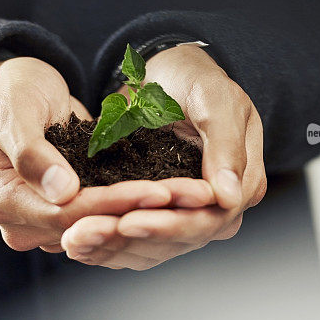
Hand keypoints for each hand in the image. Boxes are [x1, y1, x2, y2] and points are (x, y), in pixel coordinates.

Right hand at [0, 57, 214, 252]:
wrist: (11, 91)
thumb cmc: (7, 93)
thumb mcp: (11, 110)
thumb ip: (30, 151)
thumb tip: (63, 191)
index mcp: (2, 199)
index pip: (67, 213)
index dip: (115, 203)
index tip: (160, 190)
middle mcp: (26, 221)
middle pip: (94, 226)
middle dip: (147, 213)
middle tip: (197, 197)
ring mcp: (50, 218)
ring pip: (109, 225)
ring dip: (156, 214)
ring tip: (200, 198)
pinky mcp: (75, 208)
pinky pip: (113, 215)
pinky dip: (147, 207)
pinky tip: (184, 196)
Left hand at [61, 45, 266, 268]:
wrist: (166, 72)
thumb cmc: (195, 78)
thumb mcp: (215, 101)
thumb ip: (225, 146)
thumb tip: (228, 197)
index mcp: (243, 183)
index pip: (211, 219)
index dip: (171, 226)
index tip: (129, 222)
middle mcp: (220, 206)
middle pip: (181, 238)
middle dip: (135, 239)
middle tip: (88, 234)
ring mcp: (190, 212)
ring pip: (157, 246)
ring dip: (114, 248)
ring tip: (75, 241)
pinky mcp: (160, 212)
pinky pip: (138, 239)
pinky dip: (108, 244)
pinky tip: (77, 244)